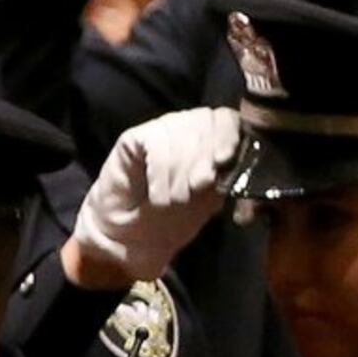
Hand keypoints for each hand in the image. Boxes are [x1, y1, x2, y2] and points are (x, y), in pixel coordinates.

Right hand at [67, 107, 240, 289]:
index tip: (222, 160)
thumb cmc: (171, 220)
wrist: (130, 237)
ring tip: (170, 201)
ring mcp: (163, 130)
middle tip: (192, 191)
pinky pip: (155, 141)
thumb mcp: (208, 203)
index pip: (227, 120)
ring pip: (179, 133)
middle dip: (201, 161)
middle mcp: (189, 128)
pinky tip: (155, 193)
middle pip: (204, 124)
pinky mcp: (135, 137)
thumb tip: (226, 160)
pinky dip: (159, 172)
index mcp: (213, 141)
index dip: (226, 135)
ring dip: (178, 173)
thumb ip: (222, 179)